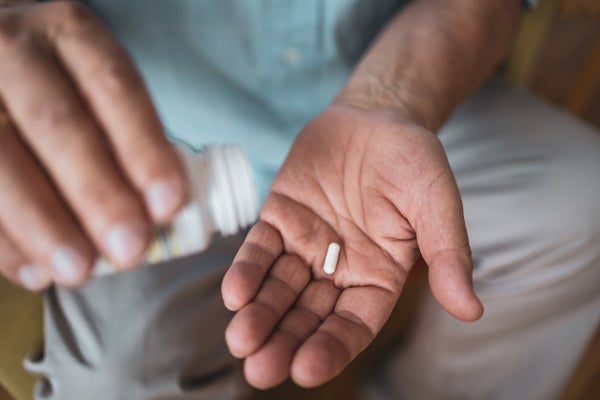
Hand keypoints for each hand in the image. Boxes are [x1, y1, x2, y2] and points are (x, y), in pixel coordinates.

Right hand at [0, 2, 185, 289]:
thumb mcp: (93, 85)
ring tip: (78, 270)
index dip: (144, 149)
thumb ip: (126, 137)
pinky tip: (33, 271)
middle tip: (129, 248)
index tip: (168, 205)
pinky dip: (1, 239)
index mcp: (69, 34)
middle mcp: (13, 49)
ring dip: (43, 223)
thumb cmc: (57, 83)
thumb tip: (162, 211)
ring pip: (0, 158)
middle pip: (58, 124)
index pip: (115, 88)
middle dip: (96, 193)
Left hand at [222, 104, 483, 387]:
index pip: (353, 324)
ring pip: (279, 289)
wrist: (377, 116)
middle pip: (309, 315)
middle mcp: (339, 270)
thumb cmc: (413, 161)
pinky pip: (260, 250)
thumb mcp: (436, 202)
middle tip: (260, 370)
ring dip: (259, 315)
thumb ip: (447, 253)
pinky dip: (247, 271)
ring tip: (240, 340)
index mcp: (379, 277)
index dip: (331, 348)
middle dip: (284, 342)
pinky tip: (234, 294)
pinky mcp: (279, 219)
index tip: (306, 370)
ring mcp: (306, 245)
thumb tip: (472, 310)